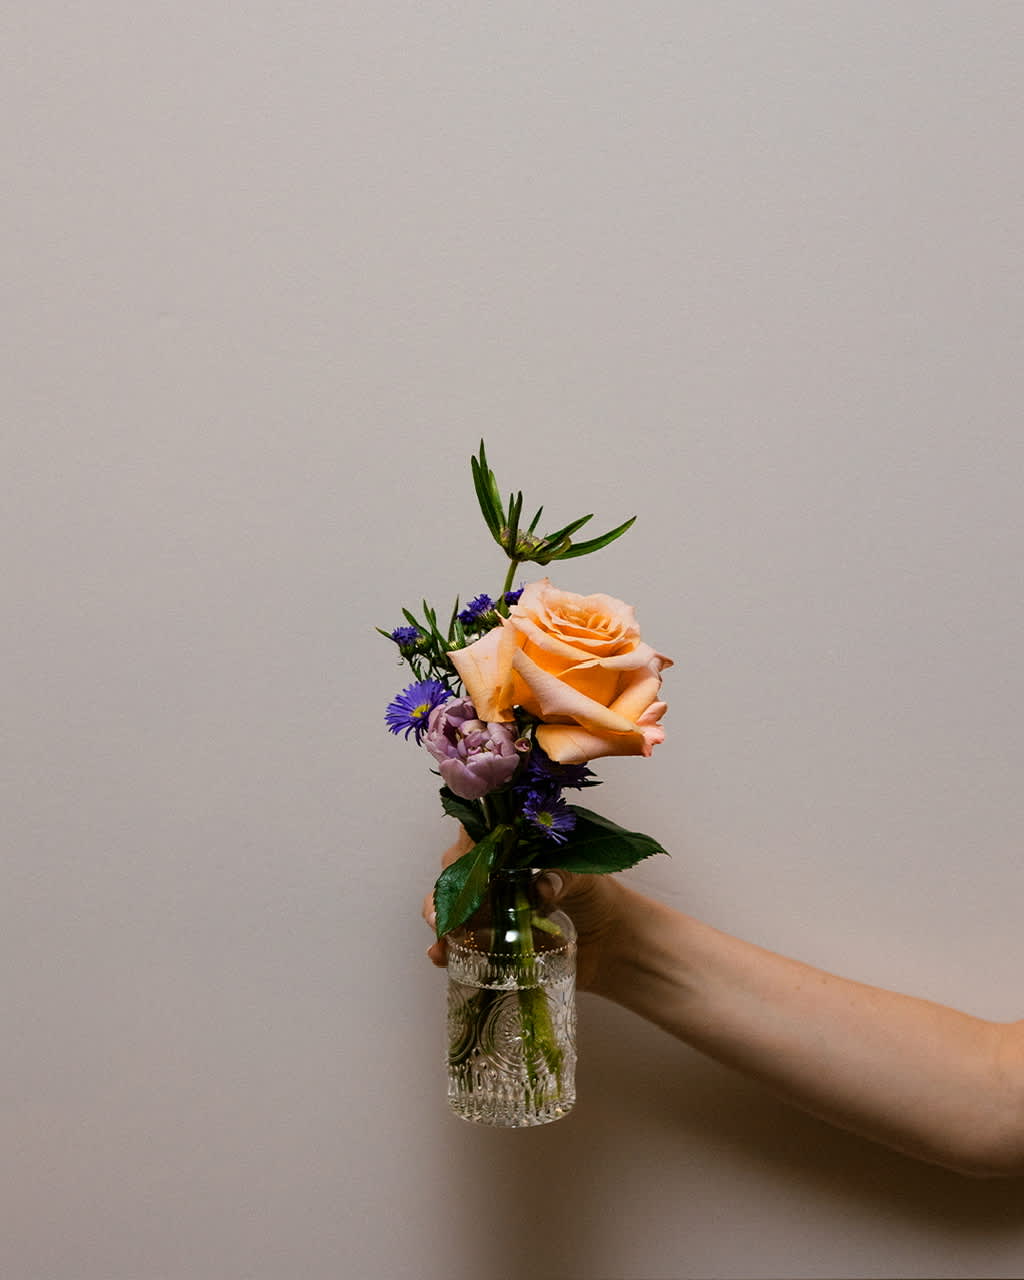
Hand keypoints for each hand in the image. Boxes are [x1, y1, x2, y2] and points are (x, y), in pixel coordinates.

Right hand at [422, 827, 625, 992]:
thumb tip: (542, 885)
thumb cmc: (598, 897)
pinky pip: (462, 937)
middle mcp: (497, 873)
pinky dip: (447, 946)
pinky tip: (440, 955)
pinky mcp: (491, 936)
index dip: (465, 845)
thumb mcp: (587, 879)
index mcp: (518, 848)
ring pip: (452, 904)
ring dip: (439, 918)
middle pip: (458, 870)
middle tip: (441, 911)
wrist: (611, 942)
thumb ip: (567, 877)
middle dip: (446, 888)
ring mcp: (491, 905)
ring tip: (440, 938)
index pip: (482, 834)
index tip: (460, 861)